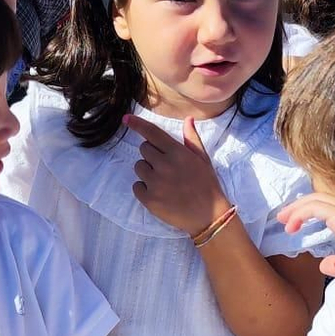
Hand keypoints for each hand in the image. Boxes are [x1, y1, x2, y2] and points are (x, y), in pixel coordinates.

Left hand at [123, 114, 227, 236]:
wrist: (209, 216)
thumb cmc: (207, 186)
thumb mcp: (203, 159)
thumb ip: (192, 139)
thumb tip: (187, 119)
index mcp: (178, 153)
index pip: (152, 133)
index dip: (137, 124)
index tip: (125, 119)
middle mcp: (164, 165)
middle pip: (144, 149)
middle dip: (152, 155)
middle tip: (166, 168)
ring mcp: (155, 183)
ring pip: (139, 167)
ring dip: (147, 171)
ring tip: (164, 182)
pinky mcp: (149, 199)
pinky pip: (136, 186)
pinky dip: (144, 189)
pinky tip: (159, 194)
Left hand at [278, 191, 334, 286]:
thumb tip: (324, 265)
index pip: (329, 208)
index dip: (309, 211)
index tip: (293, 224)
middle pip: (320, 199)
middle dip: (298, 206)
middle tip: (282, 218)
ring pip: (317, 199)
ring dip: (297, 207)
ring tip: (283, 220)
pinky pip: (318, 207)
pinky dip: (302, 213)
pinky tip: (292, 224)